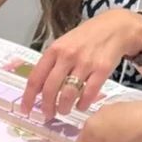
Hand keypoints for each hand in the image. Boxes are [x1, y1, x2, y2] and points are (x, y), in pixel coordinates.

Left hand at [21, 10, 141, 119]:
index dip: (28, 97)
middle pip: (50, 89)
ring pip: (68, 94)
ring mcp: (85, 62)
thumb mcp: (64, 44)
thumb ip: (51, 64)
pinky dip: (82, 104)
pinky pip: (88, 94)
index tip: (25, 110)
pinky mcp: (102, 69)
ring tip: (64, 110)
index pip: (35, 78)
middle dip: (47, 107)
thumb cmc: (86, 38)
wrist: (116, 27)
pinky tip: (80, 105)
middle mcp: (68, 56)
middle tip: (48, 114)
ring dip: (64, 108)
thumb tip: (37, 90)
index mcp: (54, 50)